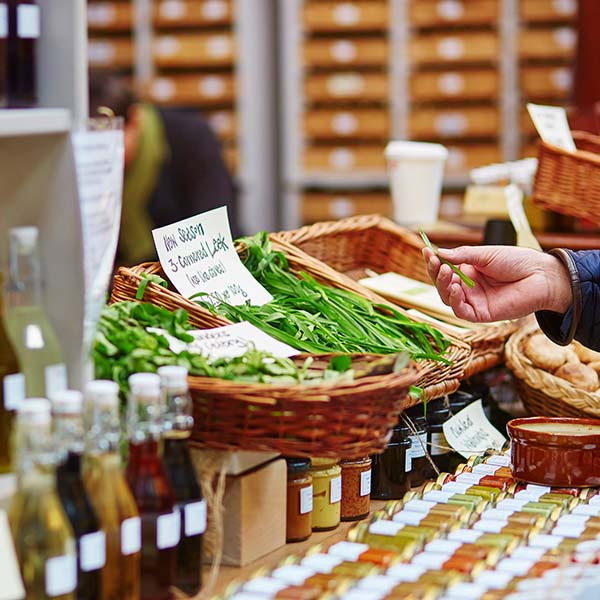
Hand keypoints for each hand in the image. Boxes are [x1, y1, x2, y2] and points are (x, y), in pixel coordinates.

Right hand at [423, 245, 572, 321]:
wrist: (541, 275)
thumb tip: (439, 253)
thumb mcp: (485, 254)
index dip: (434, 262)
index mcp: (468, 271)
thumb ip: (462, 255)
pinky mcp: (481, 314)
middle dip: (436, 272)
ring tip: (446, 272)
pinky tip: (457, 288)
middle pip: (442, 284)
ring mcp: (474, 301)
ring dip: (443, 285)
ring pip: (448, 298)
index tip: (427, 251)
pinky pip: (461, 311)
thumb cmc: (516, 262)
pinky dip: (455, 301)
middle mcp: (468, 287)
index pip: (444, 268)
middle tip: (436, 262)